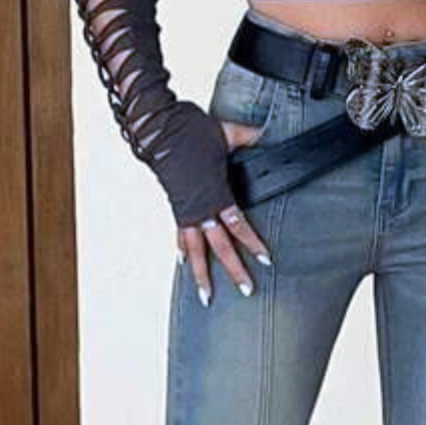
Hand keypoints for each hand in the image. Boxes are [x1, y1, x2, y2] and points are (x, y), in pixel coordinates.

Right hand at [176, 118, 272, 303]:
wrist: (154, 128)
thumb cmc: (187, 130)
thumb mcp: (225, 132)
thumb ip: (250, 136)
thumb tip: (271, 132)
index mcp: (214, 193)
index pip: (237, 225)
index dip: (252, 243)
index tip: (265, 259)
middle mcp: (199, 208)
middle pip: (219, 247)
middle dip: (234, 270)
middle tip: (247, 290)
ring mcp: (185, 210)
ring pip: (195, 250)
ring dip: (202, 275)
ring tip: (207, 296)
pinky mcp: (176, 208)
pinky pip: (180, 235)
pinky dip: (183, 251)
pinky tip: (184, 265)